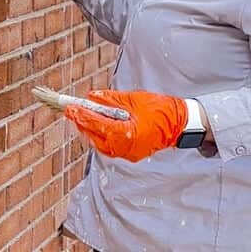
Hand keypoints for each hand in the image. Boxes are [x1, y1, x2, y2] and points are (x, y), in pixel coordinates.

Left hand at [66, 89, 187, 161]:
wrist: (180, 123)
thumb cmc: (161, 110)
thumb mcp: (133, 99)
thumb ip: (110, 100)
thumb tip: (91, 97)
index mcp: (126, 133)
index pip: (97, 125)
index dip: (82, 116)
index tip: (70, 108)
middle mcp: (124, 148)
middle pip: (95, 137)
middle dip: (82, 124)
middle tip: (72, 111)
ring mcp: (127, 153)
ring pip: (100, 144)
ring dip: (90, 131)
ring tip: (82, 118)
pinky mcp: (130, 154)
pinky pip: (109, 147)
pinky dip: (101, 137)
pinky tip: (97, 127)